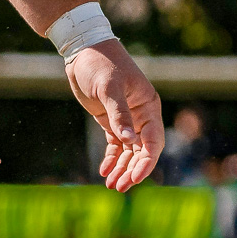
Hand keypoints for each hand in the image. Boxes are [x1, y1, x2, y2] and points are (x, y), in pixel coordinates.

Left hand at [65, 40, 162, 191]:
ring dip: (121, 168)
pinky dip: (111, 158)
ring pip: (129, 151)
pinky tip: (104, 170)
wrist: (83, 49)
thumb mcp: (109, 88)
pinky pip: (115, 144)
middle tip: (119, 187)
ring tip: (111, 185)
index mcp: (148, 108)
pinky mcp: (111, 120)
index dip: (146, 162)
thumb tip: (129, 141)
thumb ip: (119, 115)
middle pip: (142, 151)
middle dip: (132, 170)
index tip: (135, 178)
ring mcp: (127, 119)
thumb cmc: (101, 63)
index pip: (153, 142)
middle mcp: (142, 116)